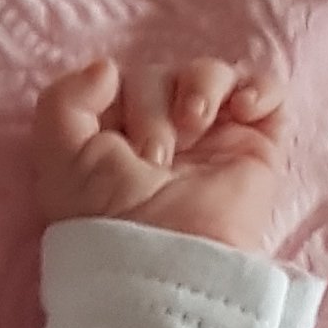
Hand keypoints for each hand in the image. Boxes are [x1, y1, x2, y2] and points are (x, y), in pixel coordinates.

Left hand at [33, 58, 284, 255]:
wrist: (167, 261)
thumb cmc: (107, 221)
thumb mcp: (59, 162)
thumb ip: (61, 102)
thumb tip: (107, 67)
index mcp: (116, 141)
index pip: (119, 82)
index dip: (113, 94)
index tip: (114, 140)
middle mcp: (164, 137)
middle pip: (161, 74)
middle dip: (152, 106)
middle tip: (154, 158)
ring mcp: (213, 141)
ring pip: (210, 73)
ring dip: (199, 87)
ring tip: (193, 127)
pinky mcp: (256, 147)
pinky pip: (267, 92)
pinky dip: (257, 87)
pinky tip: (242, 108)